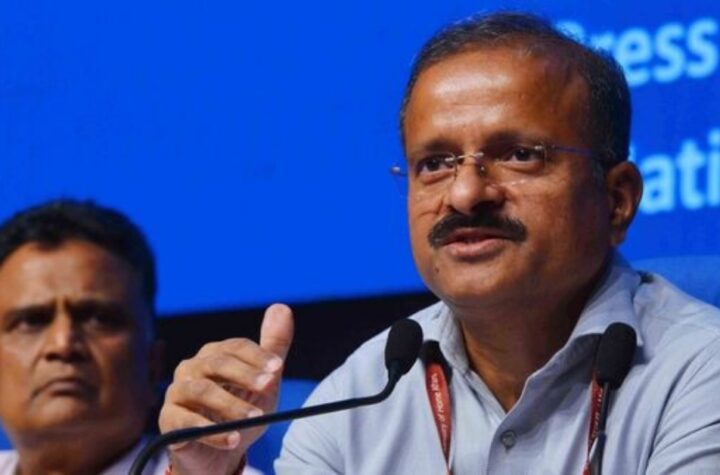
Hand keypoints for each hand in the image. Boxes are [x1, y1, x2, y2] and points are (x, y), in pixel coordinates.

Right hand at [159, 303, 293, 474]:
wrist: (221, 455)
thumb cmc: (241, 411)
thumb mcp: (264, 383)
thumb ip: (274, 348)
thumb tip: (282, 307)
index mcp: (214, 355)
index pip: (235, 347)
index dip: (257, 355)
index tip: (277, 369)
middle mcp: (192, 368)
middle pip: (217, 363)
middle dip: (245, 374)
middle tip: (268, 386)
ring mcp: (177, 392)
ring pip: (202, 390)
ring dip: (231, 404)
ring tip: (255, 417)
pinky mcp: (168, 420)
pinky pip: (186, 422)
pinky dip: (211, 431)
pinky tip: (233, 439)